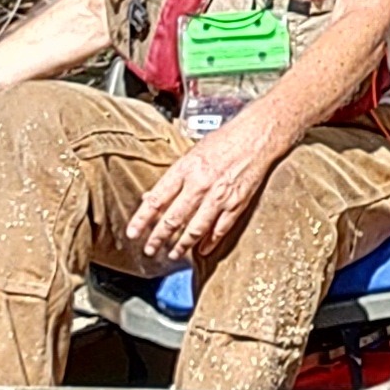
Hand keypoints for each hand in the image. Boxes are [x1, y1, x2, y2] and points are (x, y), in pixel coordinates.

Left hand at [124, 119, 275, 270]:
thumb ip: (173, 178)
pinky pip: (220, 229)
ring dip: (182, 245)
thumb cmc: (224, 140)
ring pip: (195, 228)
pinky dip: (210, 242)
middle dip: (158, 238)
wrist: (257, 135)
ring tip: (173, 254)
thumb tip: (151, 198)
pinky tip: (202, 249)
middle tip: (149, 250)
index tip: (132, 233)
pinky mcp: (237, 203)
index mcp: (185, 169)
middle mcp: (200, 184)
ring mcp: (219, 196)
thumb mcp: (192, 153)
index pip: (157, 199)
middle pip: (173, 218)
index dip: (142, 219)